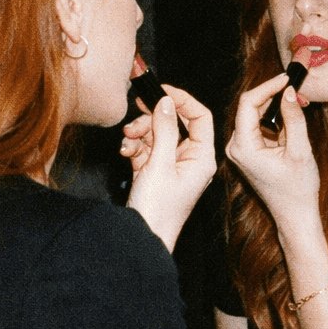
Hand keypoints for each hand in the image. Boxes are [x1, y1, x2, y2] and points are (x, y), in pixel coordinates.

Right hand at [123, 85, 216, 250]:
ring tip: (127, 140)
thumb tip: (166, 102)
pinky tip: (125, 152)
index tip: (161, 91)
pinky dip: (134, 147)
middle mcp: (190, 160)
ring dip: (139, 133)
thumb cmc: (158, 210)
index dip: (182, 100)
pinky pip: (145, 149)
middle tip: (136, 119)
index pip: (201, 117)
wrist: (143, 237)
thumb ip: (165, 130)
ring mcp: (172, 166)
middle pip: (175, 123)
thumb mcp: (160, 163)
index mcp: (202, 158)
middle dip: (152, 119)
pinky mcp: (155, 172)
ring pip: (157, 135)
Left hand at [224, 73, 321, 239]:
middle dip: (274, 93)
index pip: (248, 103)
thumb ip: (294, 118)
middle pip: (250, 106)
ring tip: (300, 100)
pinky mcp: (248, 151)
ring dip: (276, 104)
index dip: (268, 86)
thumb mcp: (300, 151)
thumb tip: (290, 90)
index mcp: (243, 147)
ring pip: (255, 113)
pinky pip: (258, 125)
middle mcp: (235, 146)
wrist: (294, 215)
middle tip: (298, 84)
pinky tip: (293, 115)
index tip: (289, 77)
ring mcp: (240, 149)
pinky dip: (275, 117)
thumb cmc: (298, 189)